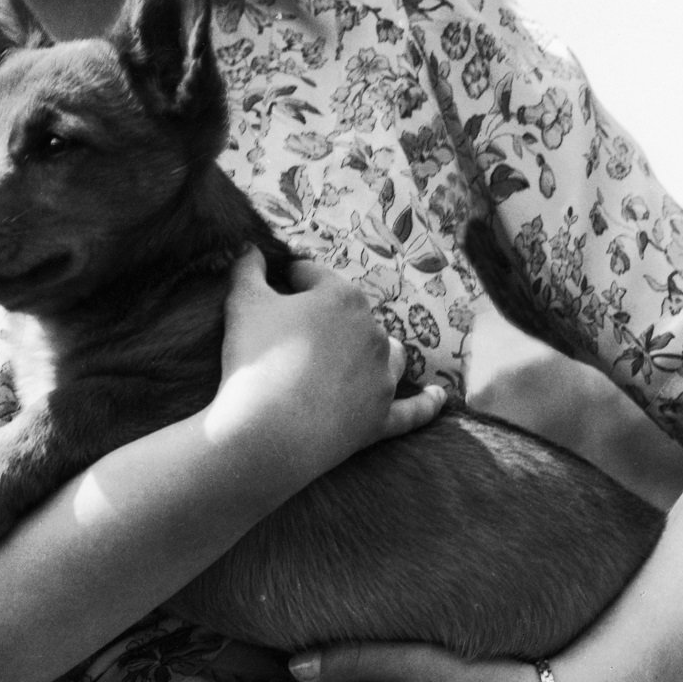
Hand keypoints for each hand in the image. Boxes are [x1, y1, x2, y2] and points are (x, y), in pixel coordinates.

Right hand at [212, 249, 444, 480]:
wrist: (266, 433)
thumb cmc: (255, 360)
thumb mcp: (242, 302)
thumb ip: (247, 269)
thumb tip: (249, 248)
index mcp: (342, 296)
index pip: (312, 276)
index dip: (287, 283)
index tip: (271, 295)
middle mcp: (372, 331)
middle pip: (349, 313)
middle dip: (325, 318)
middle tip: (290, 334)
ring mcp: (382, 377)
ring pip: (387, 352)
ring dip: (375, 348)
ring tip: (353, 356)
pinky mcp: (382, 418)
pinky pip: (412, 410)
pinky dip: (427, 403)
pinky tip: (440, 396)